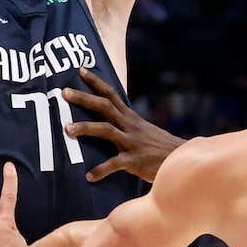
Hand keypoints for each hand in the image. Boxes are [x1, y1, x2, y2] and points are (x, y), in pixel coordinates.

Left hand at [60, 68, 182, 183]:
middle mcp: (129, 126)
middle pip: (104, 106)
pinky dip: (101, 170)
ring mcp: (132, 143)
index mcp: (130, 118)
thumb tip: (109, 122)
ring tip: (66, 130)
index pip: (111, 94)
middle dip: (83, 98)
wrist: (182, 161)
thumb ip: (126, 125)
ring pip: (106, 130)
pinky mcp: (135, 161)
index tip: (80, 69)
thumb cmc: (159, 148)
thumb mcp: (142, 131)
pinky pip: (115, 164)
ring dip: (85, 128)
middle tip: (63, 92)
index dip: (96, 82)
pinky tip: (89, 177)